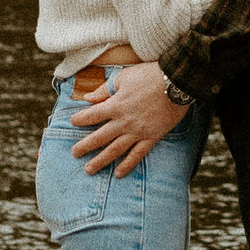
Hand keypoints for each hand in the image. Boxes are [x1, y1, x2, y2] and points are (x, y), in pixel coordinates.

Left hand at [70, 62, 185, 175]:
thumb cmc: (149, 76)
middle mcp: (123, 122)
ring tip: (89, 169)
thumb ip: (104, 89)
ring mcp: (138, 132)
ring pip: (115, 150)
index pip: (91, 115)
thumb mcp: (123, 77)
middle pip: (99, 137)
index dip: (80, 119)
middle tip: (74, 154)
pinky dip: (127, 165)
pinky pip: (137, 154)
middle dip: (85, 146)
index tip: (72, 122)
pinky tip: (118, 173)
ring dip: (101, 161)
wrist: (176, 83)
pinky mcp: (152, 137)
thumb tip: (87, 98)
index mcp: (115, 105)